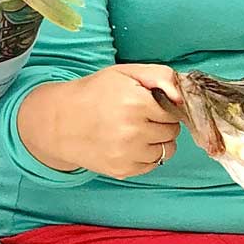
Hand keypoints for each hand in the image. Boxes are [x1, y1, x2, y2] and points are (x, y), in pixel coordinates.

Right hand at [17, 63, 182, 178]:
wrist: (60, 121)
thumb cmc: (95, 93)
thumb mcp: (126, 72)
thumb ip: (161, 76)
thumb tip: (183, 97)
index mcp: (136, 103)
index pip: (174, 112)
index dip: (165, 106)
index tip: (151, 104)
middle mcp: (132, 131)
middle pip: (172, 132)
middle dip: (162, 123)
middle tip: (142, 116)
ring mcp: (127, 154)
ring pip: (166, 150)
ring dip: (157, 141)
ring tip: (136, 130)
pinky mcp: (122, 170)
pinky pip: (152, 165)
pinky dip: (147, 155)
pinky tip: (130, 144)